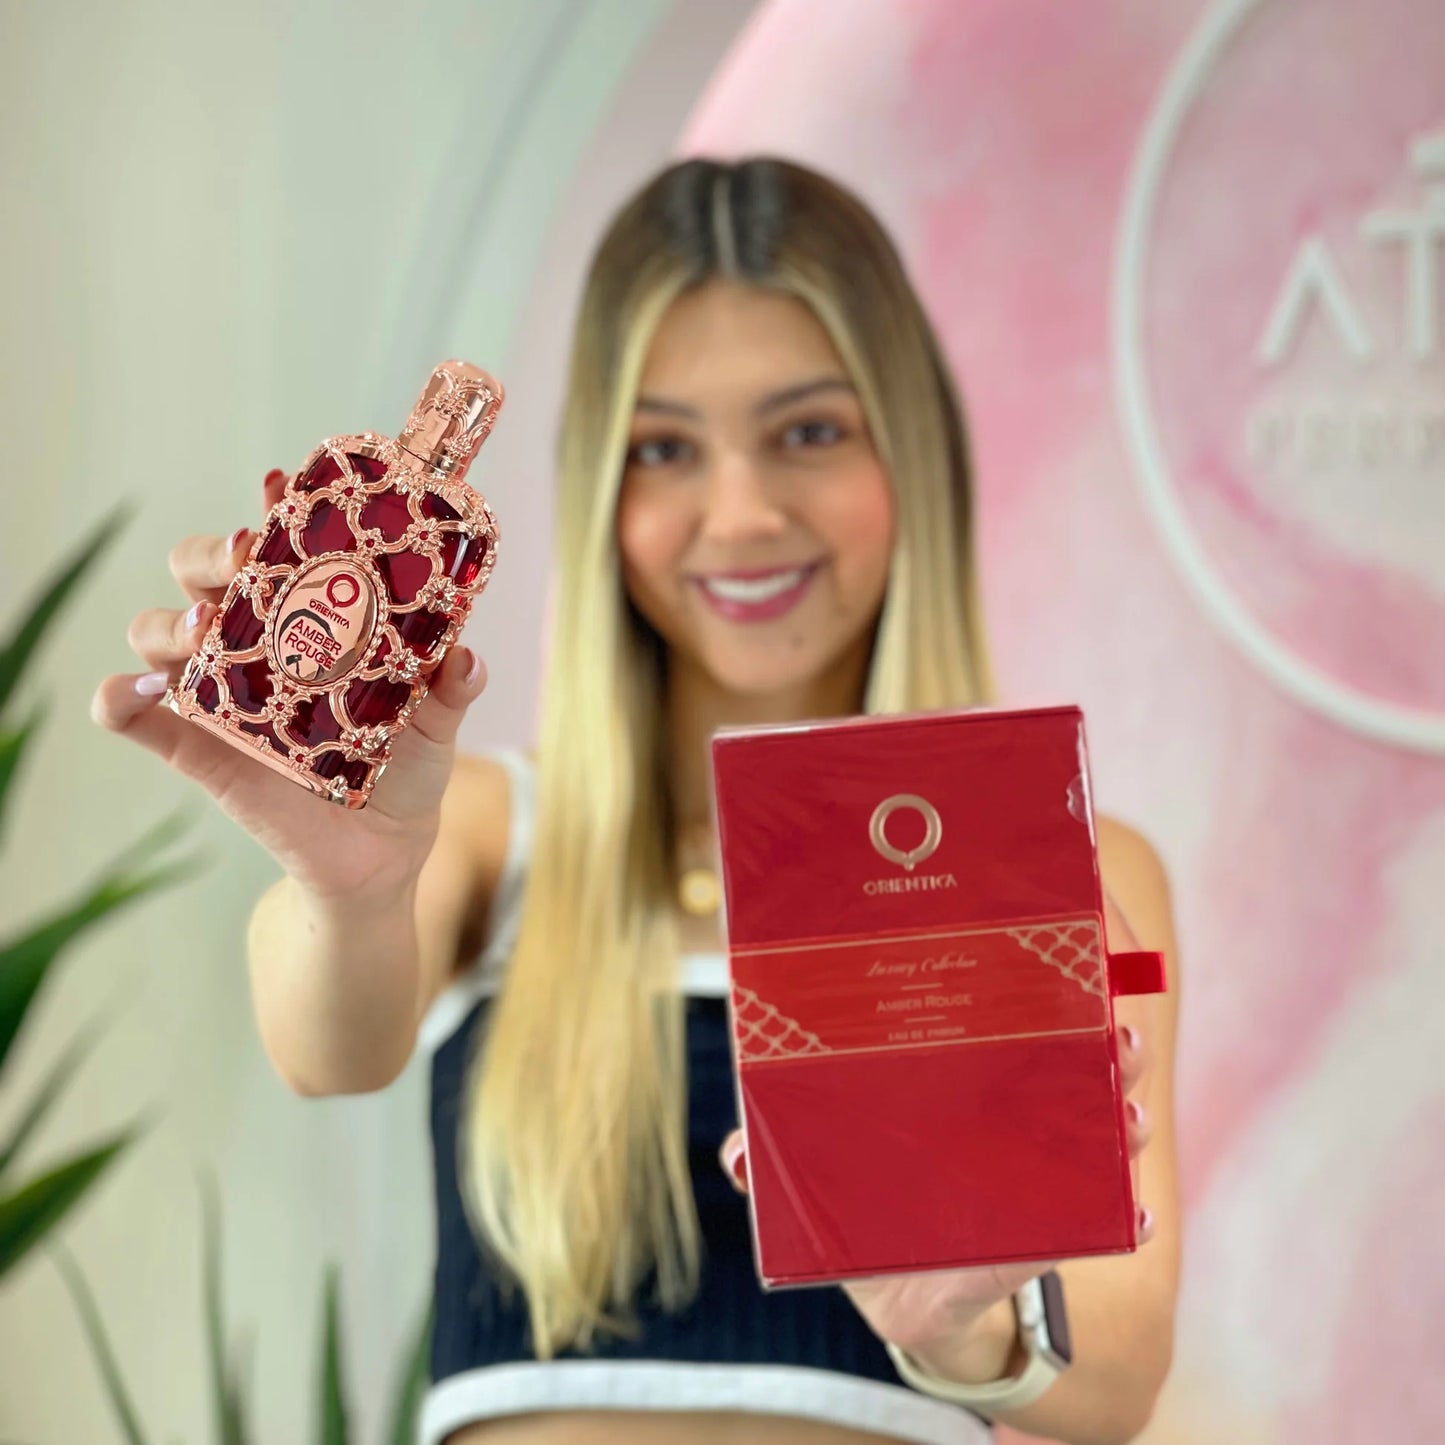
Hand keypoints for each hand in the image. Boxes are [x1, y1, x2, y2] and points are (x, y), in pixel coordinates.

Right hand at [91, 468, 488, 901]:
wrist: (383, 850)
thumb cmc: (406, 766)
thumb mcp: (438, 723)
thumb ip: (450, 688)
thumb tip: (465, 658)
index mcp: (310, 619)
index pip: (280, 548)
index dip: (276, 511)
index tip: (282, 489)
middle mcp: (256, 644)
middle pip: (204, 574)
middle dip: (212, 553)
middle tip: (244, 558)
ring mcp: (221, 694)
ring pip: (161, 632)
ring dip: (169, 620)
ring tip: (205, 628)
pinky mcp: (199, 750)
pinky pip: (137, 716)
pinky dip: (120, 698)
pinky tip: (134, 693)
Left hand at [717, 889, 1156, 1371]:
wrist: (897, 1292)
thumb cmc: (854, 1197)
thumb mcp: (808, 1163)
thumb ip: (770, 1152)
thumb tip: (738, 1153)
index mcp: (959, 1064)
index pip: (1010, 998)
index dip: (1044, 967)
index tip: (1071, 946)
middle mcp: (1012, 1096)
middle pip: (1074, 1044)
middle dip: (1105, 1029)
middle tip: (1114, 1027)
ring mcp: (1042, 1156)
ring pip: (1099, 1114)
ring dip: (1123, 1105)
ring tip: (1128, 1110)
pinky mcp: (1057, 1224)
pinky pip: (1105, 1210)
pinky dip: (1127, 1207)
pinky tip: (1137, 1208)